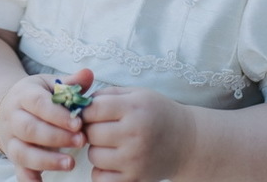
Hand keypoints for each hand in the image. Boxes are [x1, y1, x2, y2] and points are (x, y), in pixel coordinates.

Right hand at [0, 68, 94, 180]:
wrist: (8, 109)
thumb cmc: (38, 97)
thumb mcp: (51, 85)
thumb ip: (70, 83)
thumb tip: (89, 74)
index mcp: (25, 95)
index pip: (38, 104)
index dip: (58, 115)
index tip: (79, 123)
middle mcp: (14, 117)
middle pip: (30, 129)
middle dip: (56, 137)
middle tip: (81, 141)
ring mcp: (12, 139)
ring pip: (23, 152)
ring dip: (46, 160)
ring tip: (70, 164)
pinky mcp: (13, 157)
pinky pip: (18, 171)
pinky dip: (29, 180)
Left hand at [81, 85, 196, 181]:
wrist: (186, 142)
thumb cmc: (158, 113)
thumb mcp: (138, 94)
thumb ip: (108, 94)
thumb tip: (79, 104)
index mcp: (135, 108)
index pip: (94, 109)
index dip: (86, 110)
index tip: (90, 112)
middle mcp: (135, 134)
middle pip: (91, 133)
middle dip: (90, 129)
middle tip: (101, 127)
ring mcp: (135, 159)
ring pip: (94, 155)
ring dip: (96, 149)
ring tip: (110, 143)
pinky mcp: (135, 178)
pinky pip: (101, 178)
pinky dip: (101, 170)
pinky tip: (111, 160)